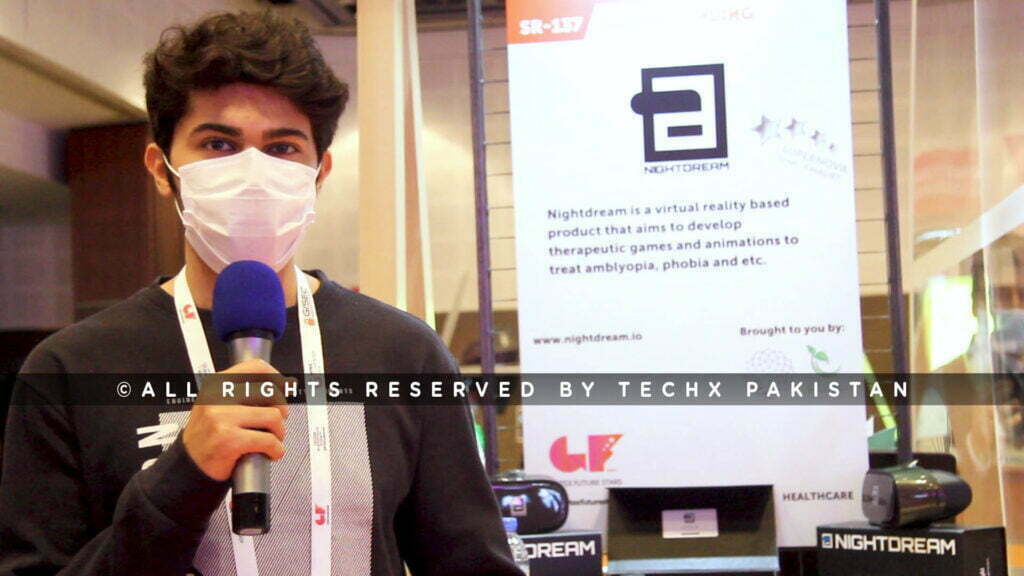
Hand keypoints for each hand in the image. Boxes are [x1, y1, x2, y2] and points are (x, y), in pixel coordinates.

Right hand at [182, 358, 288, 480]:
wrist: (189, 465)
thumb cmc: (208, 435)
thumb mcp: (218, 404)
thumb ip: (246, 393)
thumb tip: (285, 384)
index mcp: (216, 384)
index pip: (255, 367)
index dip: (276, 377)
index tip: (284, 387)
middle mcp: (217, 398)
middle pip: (270, 393)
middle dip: (281, 410)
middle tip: (276, 422)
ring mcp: (222, 419)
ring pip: (273, 417)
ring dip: (279, 433)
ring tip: (270, 440)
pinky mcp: (229, 441)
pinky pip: (269, 441)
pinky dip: (276, 450)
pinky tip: (270, 453)